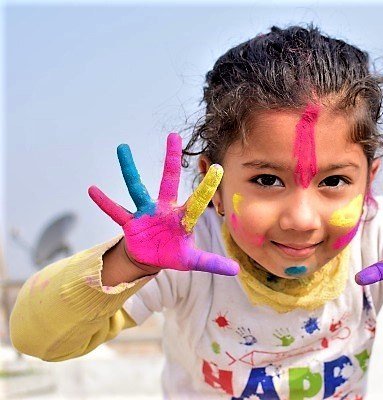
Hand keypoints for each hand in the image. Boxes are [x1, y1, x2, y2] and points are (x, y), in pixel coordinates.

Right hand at [88, 133, 238, 275]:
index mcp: (182, 218)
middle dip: (172, 159)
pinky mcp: (130, 222)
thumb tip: (236, 270)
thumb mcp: (192, 261)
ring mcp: (146, 213)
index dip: (207, 187)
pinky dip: (104, 202)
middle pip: (169, 180)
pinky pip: (115, 211)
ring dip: (129, 169)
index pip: (198, 201)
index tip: (219, 168)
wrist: (150, 257)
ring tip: (122, 147)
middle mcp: (164, 209)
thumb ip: (212, 262)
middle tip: (173, 135)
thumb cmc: (173, 253)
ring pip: (136, 188)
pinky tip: (92, 189)